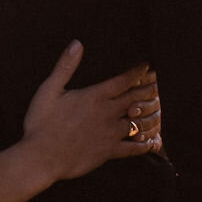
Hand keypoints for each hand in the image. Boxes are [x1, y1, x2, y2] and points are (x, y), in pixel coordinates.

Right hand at [22, 43, 161, 184]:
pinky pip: (133, 149)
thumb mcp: (49, 90)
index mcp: (94, 96)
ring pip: (139, 122)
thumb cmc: (41, 123)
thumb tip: (77, 44)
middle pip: (136, 99)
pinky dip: (145, 145)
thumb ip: (65, 66)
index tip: (148, 67)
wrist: (41, 157)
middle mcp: (107, 113)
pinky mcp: (108, 152)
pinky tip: (152, 142)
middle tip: (161, 85)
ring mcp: (110, 133)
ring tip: (160, 109)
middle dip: (150, 90)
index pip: (123, 81)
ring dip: (152, 115)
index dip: (137, 72)